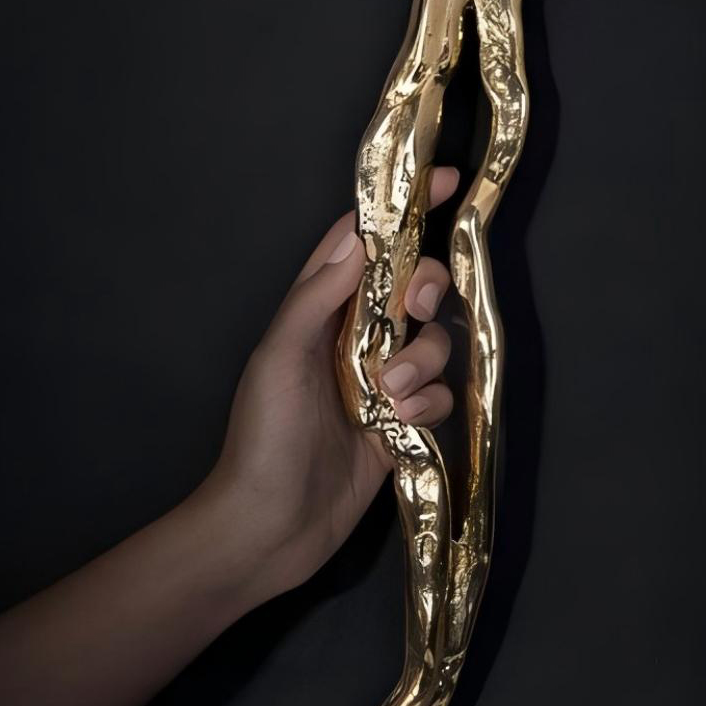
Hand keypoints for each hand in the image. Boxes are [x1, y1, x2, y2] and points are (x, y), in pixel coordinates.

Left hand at [195, 172, 459, 601]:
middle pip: (415, 289)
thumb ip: (316, 298)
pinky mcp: (400, 426)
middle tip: (416, 311)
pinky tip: (398, 427)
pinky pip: (438, 396)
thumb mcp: (278, 358)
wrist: (269, 526)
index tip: (443, 179)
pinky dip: (427, 406)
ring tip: (387, 395)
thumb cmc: (262, 439)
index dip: (400, 212)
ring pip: (435, 345)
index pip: (361, 246)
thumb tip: (356, 239)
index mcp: (316, 313)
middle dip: (427, 292)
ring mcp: (378, 384)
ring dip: (423, 363)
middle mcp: (351, 342)